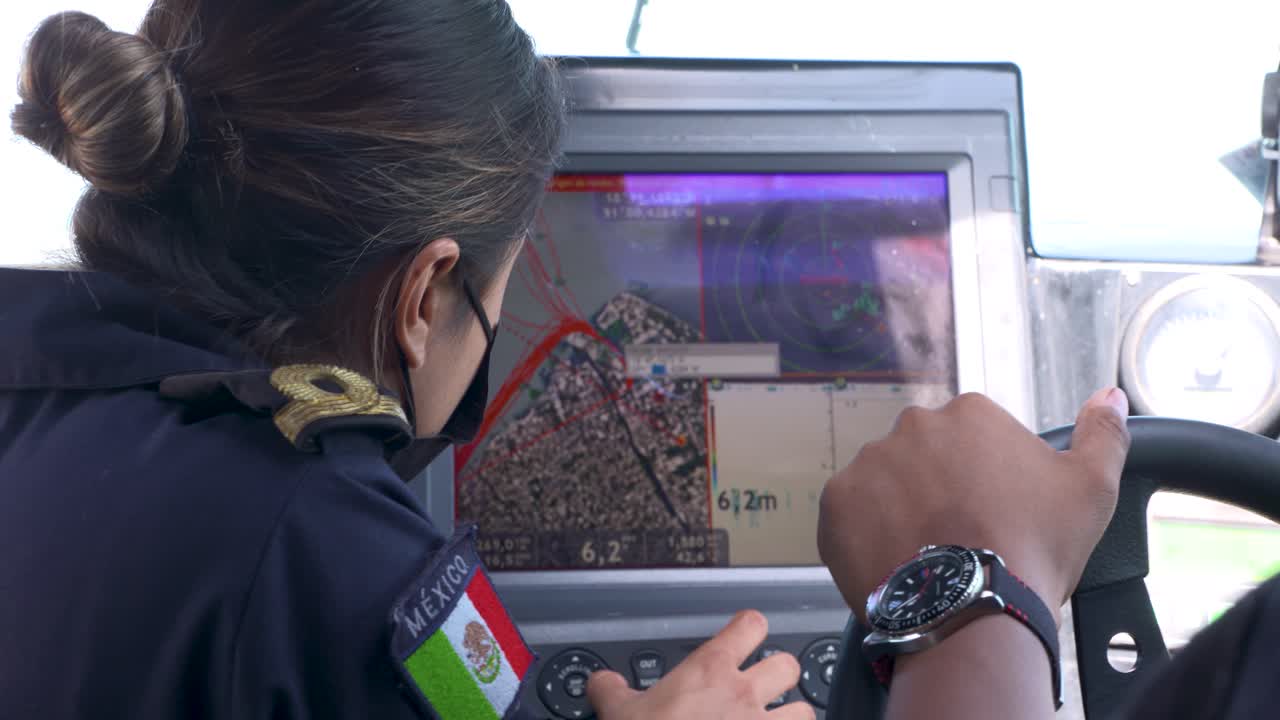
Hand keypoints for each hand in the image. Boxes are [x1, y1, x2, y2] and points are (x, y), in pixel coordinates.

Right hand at [587, 610, 814, 719]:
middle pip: (787, 664)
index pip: (749, 626)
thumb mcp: (619, 714)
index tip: (743, 635)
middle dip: (779, 675)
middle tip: (762, 688)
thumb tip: (601, 681)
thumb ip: (611, 690)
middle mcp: (744, 696)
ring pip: (804, 711)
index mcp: (709, 672)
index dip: (748, 629)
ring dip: (792, 717)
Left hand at [817, 389, 1129, 622]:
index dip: (986, 482)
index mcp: (969, 413)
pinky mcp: (836, 503)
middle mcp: (912, 425)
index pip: (973, 440)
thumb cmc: (1033, 548)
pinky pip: (850, 515)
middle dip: (939, 490)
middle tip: (961, 538)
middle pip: (925, 458)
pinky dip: (867, 535)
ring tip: (928, 556)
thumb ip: (1104, 433)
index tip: (995, 514)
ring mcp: (868, 462)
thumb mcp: (1091, 488)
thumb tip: (1110, 394)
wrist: (972, 609)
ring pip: (886, 485)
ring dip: (901, 511)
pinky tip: (896, 563)